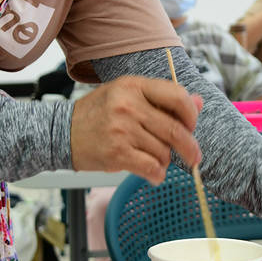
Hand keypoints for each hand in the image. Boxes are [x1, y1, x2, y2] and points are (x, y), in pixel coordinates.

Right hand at [71, 76, 202, 183]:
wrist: (62, 132)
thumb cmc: (98, 113)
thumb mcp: (128, 96)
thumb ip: (163, 99)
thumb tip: (199, 102)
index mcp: (133, 85)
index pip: (177, 96)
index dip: (191, 114)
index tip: (192, 126)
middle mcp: (128, 105)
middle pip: (175, 129)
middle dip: (189, 148)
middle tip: (194, 157)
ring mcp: (122, 130)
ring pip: (163, 151)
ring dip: (165, 161)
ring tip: (153, 159)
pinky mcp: (116, 153)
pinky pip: (151, 167)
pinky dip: (157, 174)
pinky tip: (153, 173)